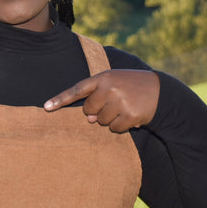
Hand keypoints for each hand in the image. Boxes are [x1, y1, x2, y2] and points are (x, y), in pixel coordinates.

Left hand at [43, 70, 159, 132]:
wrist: (160, 91)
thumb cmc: (131, 86)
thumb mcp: (114, 83)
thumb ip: (97, 97)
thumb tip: (89, 119)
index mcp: (103, 78)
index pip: (77, 89)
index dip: (61, 99)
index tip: (46, 107)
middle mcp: (110, 88)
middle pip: (89, 110)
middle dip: (98, 111)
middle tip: (114, 103)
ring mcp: (120, 102)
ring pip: (101, 121)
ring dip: (110, 119)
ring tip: (125, 107)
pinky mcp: (129, 115)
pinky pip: (114, 129)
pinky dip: (120, 127)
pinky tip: (130, 116)